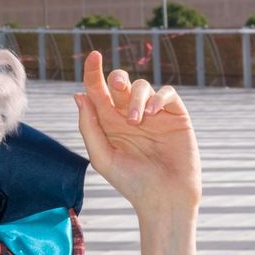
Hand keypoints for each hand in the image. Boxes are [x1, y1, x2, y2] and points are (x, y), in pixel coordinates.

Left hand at [74, 51, 200, 218]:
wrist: (164, 197)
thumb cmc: (130, 181)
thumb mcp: (102, 156)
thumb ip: (89, 126)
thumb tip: (79, 95)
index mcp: (108, 122)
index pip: (98, 91)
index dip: (93, 72)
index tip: (94, 56)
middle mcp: (129, 115)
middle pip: (120, 83)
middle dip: (117, 78)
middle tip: (118, 85)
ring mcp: (153, 114)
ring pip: (142, 86)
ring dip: (137, 97)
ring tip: (137, 120)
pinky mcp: (175, 116)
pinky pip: (167, 93)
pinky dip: (158, 97)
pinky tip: (151, 113)